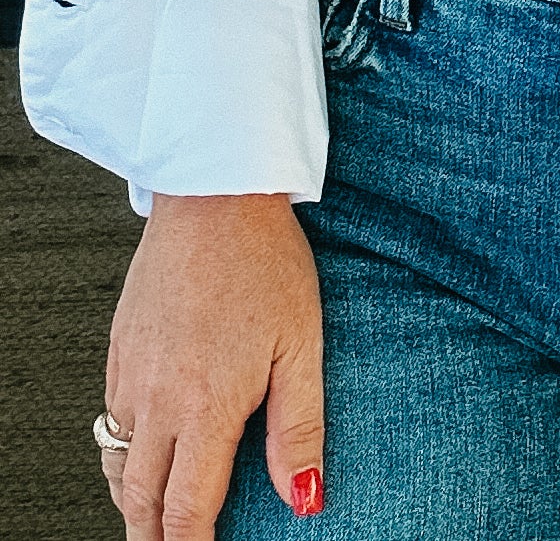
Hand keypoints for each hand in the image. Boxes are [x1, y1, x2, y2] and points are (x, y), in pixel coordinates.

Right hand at [102, 192, 323, 534]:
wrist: (214, 197)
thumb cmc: (266, 263)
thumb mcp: (302, 347)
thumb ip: (299, 428)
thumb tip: (304, 497)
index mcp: (205, 407)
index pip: (187, 510)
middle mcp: (157, 399)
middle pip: (140, 500)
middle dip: (153, 537)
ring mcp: (131, 373)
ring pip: (118, 462)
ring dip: (134, 499)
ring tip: (154, 517)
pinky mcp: (118, 348)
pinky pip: (112, 418)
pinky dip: (124, 449)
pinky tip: (146, 448)